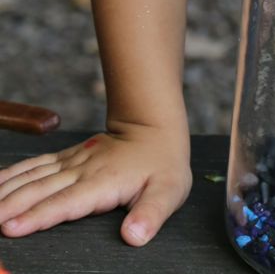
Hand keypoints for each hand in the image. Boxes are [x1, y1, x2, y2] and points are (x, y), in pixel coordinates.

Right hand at [0, 121, 191, 244]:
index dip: (38, 216)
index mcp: (103, 182)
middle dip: (9, 207)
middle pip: (40, 190)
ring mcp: (73, 161)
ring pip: (33, 176)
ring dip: (6, 190)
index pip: (66, 203)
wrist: (155, 127)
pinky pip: (36, 164)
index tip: (11, 228)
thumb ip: (152, 214)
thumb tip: (134, 236)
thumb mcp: (170, 190)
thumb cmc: (163, 164)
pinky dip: (13, 173)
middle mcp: (82, 170)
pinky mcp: (68, 157)